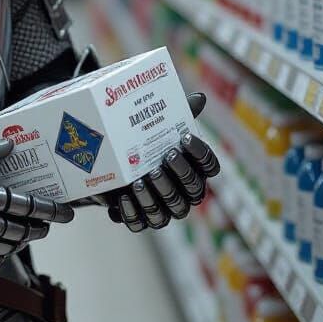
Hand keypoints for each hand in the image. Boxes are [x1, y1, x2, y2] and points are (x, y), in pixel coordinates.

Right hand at [0, 138, 73, 267]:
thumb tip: (10, 145)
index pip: (24, 204)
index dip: (47, 209)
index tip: (64, 212)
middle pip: (19, 227)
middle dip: (38, 227)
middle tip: (49, 225)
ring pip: (6, 244)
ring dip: (23, 241)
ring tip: (31, 235)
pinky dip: (2, 255)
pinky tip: (7, 249)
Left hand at [102, 92, 219, 233]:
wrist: (113, 164)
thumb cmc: (144, 145)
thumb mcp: (158, 128)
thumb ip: (179, 114)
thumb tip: (200, 98)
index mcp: (194, 169)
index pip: (209, 165)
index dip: (200, 153)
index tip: (183, 137)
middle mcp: (185, 193)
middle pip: (193, 189)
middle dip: (180, 173)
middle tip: (165, 158)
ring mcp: (166, 209)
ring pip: (169, 209)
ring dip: (155, 194)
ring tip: (139, 180)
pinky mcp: (142, 219)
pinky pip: (141, 223)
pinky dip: (132, 211)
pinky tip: (123, 197)